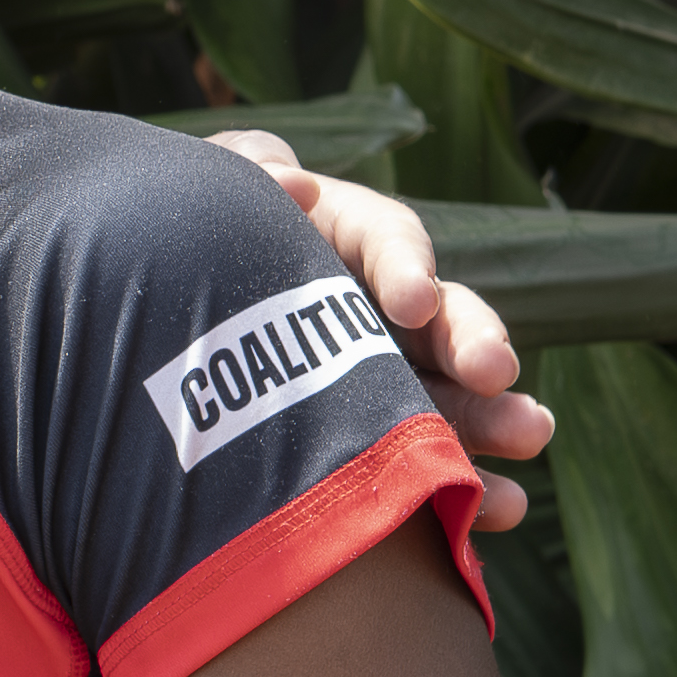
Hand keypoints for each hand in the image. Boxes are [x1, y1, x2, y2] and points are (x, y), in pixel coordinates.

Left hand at [201, 130, 548, 533]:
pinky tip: (500, 508)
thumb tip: (296, 184)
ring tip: (531, 434)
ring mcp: (383, 377)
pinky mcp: (377, 440)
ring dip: (494, 415)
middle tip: (495, 371)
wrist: (145, 329)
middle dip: (473, 342)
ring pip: (452, 394)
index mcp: (341, 239)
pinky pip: (428, 466)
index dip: (404, 267)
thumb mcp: (208, 195)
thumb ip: (246, 168)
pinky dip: (466, 487)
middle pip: (440, 319)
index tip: (411, 301)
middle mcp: (376, 307)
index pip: (386, 241)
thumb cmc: (183, 244)